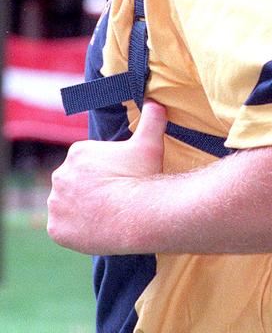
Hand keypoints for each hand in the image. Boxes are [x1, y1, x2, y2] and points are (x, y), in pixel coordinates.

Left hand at [47, 99, 166, 253]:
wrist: (136, 216)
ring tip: (106, 216)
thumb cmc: (142, 177)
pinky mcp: (55, 228)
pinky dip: (75, 230)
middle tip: (114, 198)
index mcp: (78, 152)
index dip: (106, 171)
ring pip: (67, 205)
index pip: (88, 163)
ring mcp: (55, 203)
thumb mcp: (150, 143)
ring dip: (81, 209)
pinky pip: (63, 228)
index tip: (121, 179)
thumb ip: (152, 119)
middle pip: (75, 183)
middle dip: (90, 189)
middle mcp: (60, 175)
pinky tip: (96, 230)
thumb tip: (156, 102)